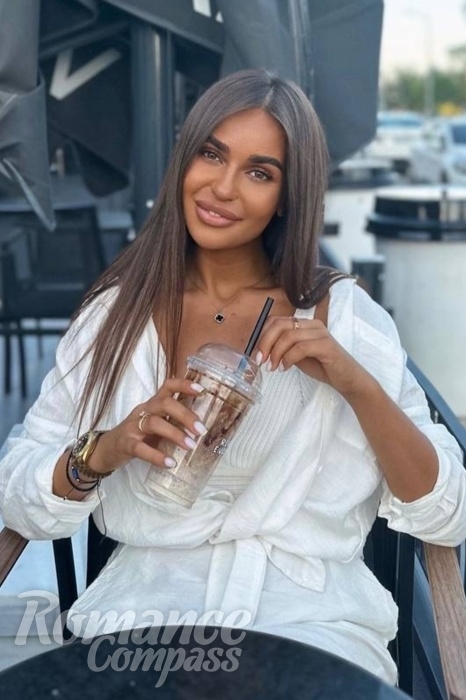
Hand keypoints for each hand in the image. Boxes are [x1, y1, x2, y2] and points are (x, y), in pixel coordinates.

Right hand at [88, 378, 206, 472]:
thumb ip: (173, 421)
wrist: (107, 449)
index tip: (201, 389)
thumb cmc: (138, 435)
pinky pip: (141, 448)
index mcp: (152, 404)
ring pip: (154, 423)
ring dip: (175, 434)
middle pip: (164, 404)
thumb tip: (201, 427)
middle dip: (185, 415)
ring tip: (190, 446)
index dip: (183, 385)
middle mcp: (143, 411)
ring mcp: (133, 427)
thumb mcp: (156, 423)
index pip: (167, 387)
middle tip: (201, 430)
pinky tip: (170, 463)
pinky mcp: (126, 444)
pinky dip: (157, 456)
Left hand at [255, 316, 374, 398]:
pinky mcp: (326, 345)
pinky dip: (288, 358)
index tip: (257, 354)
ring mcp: (320, 333)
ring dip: (276, 353)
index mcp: (304, 323)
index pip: (276, 320)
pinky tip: (285, 368)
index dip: (262, 335)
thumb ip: (282, 348)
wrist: (346, 378)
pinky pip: (301, 347)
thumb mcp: (296, 355)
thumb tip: (260, 349)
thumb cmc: (321, 366)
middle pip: (280, 325)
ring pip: (289, 336)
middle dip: (265, 343)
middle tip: (260, 361)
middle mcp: (312, 324)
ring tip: (273, 367)